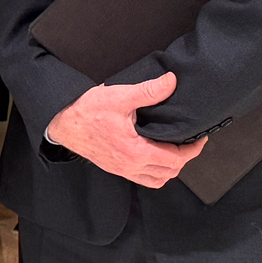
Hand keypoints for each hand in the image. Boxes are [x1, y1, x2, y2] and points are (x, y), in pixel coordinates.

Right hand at [44, 72, 205, 187]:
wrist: (62, 122)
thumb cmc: (86, 111)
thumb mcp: (119, 96)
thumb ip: (148, 91)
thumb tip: (170, 82)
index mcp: (135, 151)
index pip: (174, 159)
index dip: (192, 150)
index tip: (199, 139)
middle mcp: (130, 165)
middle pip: (169, 173)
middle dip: (185, 159)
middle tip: (191, 142)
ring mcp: (122, 169)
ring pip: (157, 180)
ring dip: (170, 169)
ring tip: (176, 151)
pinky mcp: (115, 168)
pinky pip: (143, 179)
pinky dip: (155, 172)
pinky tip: (155, 157)